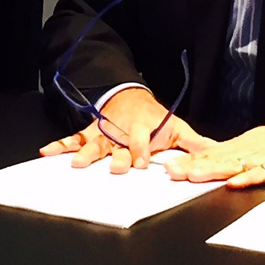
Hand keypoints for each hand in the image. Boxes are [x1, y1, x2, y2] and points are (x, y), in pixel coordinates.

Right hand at [40, 87, 213, 173]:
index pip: (142, 141)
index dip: (142, 150)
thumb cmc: (155, 118)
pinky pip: (73, 139)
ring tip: (77, 163)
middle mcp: (121, 133)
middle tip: (114, 167)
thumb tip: (218, 154)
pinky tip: (47, 151)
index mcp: (143, 130)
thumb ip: (195, 144)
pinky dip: (60, 145)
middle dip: (116, 156)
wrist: (130, 97)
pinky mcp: (90, 133)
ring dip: (86, 153)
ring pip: (95, 144)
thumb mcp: (177, 127)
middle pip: (118, 146)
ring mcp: (104, 133)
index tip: (142, 162)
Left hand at [162, 116, 264, 187]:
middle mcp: (248, 150)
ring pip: (233, 164)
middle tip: (171, 170)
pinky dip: (247, 177)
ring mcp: (262, 158)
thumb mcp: (258, 145)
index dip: (190, 159)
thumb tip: (215, 162)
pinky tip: (233, 182)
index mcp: (242, 145)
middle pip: (216, 158)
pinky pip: (261, 173)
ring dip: (212, 170)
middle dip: (192, 165)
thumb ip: (237, 155)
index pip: (211, 152)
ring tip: (192, 175)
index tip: (170, 165)